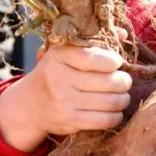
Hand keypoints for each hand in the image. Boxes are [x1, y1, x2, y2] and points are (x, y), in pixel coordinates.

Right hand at [0, 43, 131, 151]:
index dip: (113, 61)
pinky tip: (114, 111)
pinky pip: (104, 120)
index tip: (117, 63)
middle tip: (124, 81)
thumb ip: (95, 41)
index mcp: (60, 56)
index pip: (93, 58)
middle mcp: (60, 78)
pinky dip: (116, 116)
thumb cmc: (56, 72)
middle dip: (124, 81)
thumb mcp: (67, 52)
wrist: (31, 104)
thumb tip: (123, 33)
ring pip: (110, 102)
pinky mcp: (70, 121)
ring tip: (122, 96)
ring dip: (123, 99)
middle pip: (109, 82)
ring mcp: (64, 102)